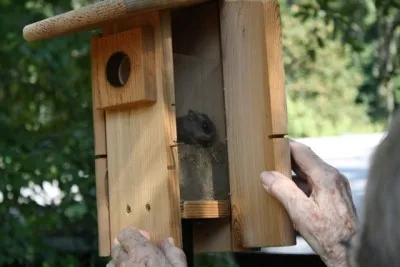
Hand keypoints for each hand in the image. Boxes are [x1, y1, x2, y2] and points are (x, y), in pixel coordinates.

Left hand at [107, 227, 186, 266]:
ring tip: (133, 263)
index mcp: (142, 252)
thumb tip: (168, 242)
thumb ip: (173, 253)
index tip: (146, 238)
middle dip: (126, 246)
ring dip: (120, 261)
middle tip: (138, 251)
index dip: (134, 234)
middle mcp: (125, 262)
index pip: (125, 234)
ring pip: (111, 263)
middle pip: (116, 247)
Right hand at [260, 140, 357, 266]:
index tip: (271, 145)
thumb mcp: (300, 212)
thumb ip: (282, 190)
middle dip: (286, 160)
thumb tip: (267, 175)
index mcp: (326, 176)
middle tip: (268, 161)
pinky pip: (314, 183)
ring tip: (274, 177)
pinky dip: (299, 184)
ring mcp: (335, 187)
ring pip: (309, 173)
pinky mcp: (334, 197)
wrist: (351, 253)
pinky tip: (288, 192)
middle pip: (305, 161)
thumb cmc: (329, 234)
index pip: (302, 151)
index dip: (285, 146)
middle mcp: (333, 177)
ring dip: (292, 174)